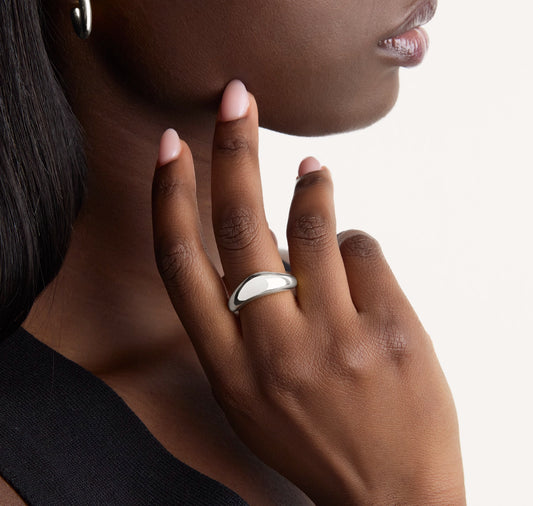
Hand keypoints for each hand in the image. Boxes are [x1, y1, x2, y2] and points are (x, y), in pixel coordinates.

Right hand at [152, 81, 464, 504]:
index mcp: (227, 366)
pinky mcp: (390, 331)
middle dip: (233, 151)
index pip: (181, 264)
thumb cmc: (315, 436)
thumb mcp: (252, 393)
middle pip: (241, 227)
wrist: (392, 498)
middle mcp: (272, 349)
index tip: (170, 146)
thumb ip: (243, 320)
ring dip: (312, 188)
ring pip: (314, 226)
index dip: (170, 196)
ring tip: (312, 172)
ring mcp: (335, 340)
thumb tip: (261, 233)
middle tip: (236, 99)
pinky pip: (367, 251)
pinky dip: (358, 246)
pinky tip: (361, 269)